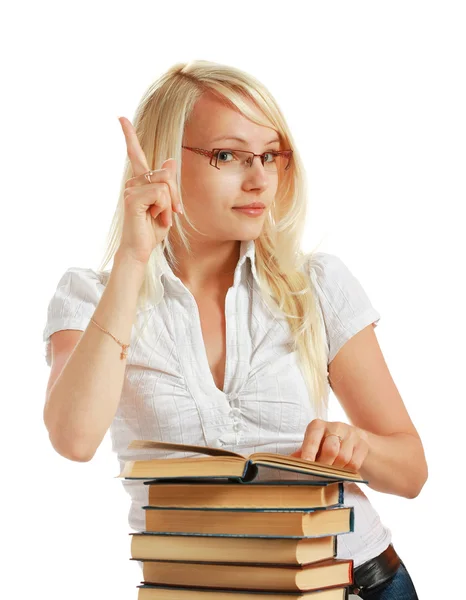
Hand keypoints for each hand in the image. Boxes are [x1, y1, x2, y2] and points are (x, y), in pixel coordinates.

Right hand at [117, 116, 182, 265]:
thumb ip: (168, 184)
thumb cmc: (151, 230)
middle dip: (175, 195)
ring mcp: (131, 189)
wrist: (140, 249)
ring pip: (165, 184)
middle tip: (172, 213)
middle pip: (166, 174)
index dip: (129, 136)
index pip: (135, 154)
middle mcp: (133, 182)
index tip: (120, 118)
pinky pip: (160, 194)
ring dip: (170, 204)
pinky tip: (156, 218)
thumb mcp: (166, 204)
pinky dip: (164, 208)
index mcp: (140, 182)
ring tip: (160, 217)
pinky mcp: (132, 199)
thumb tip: (169, 160)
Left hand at [290, 419, 369, 471]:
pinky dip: (348, 471)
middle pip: (331, 449)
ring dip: (337, 469)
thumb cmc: (324, 445)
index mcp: (318, 425)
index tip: (305, 465)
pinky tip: (343, 470)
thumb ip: (301, 454)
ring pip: (344, 457)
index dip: (309, 452)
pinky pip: (355, 463)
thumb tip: (286, 464)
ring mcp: (351, 433)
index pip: (313, 438)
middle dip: (325, 465)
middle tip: (321, 474)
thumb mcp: (312, 447)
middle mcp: (335, 426)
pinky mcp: (363, 443)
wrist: (351, 442)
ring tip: (332, 472)